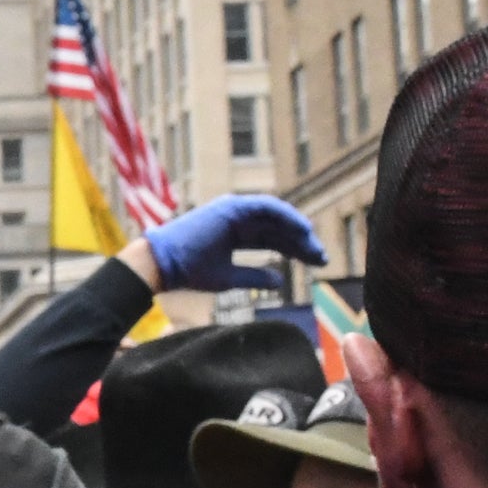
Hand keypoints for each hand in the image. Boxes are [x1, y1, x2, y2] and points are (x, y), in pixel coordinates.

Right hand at [140, 194, 327, 293]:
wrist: (164, 263)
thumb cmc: (190, 271)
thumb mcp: (229, 277)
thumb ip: (255, 277)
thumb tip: (280, 280)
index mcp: (235, 233)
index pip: (273, 240)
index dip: (295, 250)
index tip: (314, 263)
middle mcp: (238, 219)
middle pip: (279, 229)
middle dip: (302, 243)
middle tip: (322, 259)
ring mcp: (235, 210)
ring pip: (277, 217)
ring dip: (298, 231)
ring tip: (316, 248)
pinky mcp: (233, 206)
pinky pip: (268, 208)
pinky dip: (287, 216)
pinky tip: (304, 230)